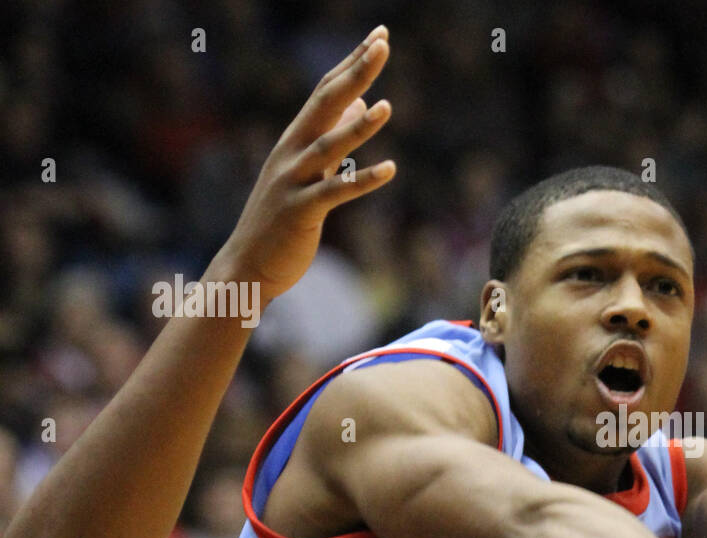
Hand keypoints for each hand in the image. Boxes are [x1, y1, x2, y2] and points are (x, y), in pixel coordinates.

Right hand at [206, 25, 396, 302]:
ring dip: (358, 128)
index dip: (352, 63)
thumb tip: (361, 104)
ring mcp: (294, 181)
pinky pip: (335, 193)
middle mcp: (292, 152)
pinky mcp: (301, 212)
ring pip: (328, 147)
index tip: (379, 36)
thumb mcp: (310, 172)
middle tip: (382, 44)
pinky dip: (362, 179)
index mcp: (296, 139)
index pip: (327, 91)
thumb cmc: (282, 219)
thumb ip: (334, 137)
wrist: (248, 264)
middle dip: (355, 73)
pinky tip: (391, 169)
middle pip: (326, 103)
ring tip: (387, 106)